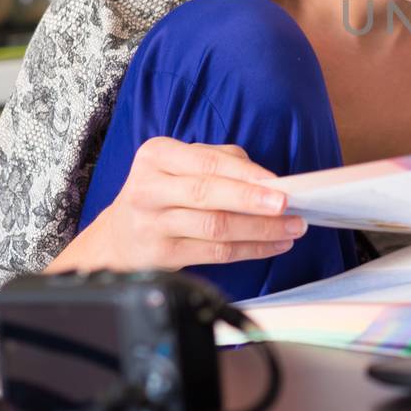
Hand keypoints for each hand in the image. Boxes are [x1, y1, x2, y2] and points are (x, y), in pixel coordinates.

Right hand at [45, 138, 304, 273]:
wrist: (119, 236)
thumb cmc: (163, 192)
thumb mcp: (180, 165)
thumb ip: (222, 162)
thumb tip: (268, 178)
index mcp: (156, 155)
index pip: (207, 163)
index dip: (246, 174)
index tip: (279, 184)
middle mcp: (149, 188)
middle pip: (208, 194)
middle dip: (253, 200)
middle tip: (287, 206)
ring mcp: (152, 224)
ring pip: (215, 226)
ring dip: (260, 229)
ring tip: (291, 228)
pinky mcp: (162, 255)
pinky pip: (215, 253)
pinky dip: (250, 249)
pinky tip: (272, 245)